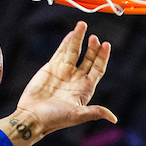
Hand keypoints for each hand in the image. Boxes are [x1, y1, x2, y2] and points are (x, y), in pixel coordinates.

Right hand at [15, 21, 116, 135]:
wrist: (32, 117)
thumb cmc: (55, 119)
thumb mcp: (77, 115)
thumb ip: (95, 112)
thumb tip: (113, 118)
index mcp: (85, 88)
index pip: (98, 68)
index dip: (102, 57)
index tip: (106, 45)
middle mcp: (76, 78)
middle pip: (88, 58)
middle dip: (92, 47)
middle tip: (94, 38)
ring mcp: (64, 72)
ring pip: (74, 51)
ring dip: (78, 39)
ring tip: (82, 25)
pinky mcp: (51, 67)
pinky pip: (61, 52)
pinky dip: (66, 43)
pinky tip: (72, 34)